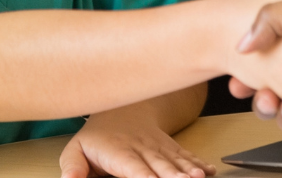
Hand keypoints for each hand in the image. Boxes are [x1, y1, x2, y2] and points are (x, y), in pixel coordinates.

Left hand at [59, 111, 215, 177]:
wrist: (120, 110)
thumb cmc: (96, 138)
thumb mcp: (76, 150)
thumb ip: (72, 168)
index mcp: (119, 152)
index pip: (133, 167)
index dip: (146, 176)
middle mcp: (142, 148)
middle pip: (160, 165)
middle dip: (175, 176)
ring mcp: (158, 147)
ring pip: (176, 159)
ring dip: (190, 169)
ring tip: (201, 177)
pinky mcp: (169, 148)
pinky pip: (185, 155)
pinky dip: (198, 162)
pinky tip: (209, 170)